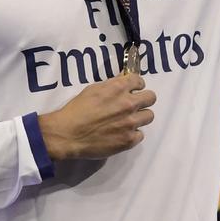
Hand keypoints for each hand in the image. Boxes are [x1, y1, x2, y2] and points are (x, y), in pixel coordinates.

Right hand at [37, 73, 156, 159]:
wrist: (68, 134)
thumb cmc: (77, 110)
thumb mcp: (93, 89)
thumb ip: (112, 84)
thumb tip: (124, 80)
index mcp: (119, 88)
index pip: (140, 80)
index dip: (136, 85)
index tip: (132, 90)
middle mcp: (129, 104)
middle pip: (151, 98)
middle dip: (144, 99)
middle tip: (134, 105)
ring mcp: (131, 123)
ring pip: (149, 116)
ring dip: (140, 117)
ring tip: (128, 121)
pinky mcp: (129, 140)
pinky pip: (140, 135)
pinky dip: (133, 134)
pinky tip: (122, 134)